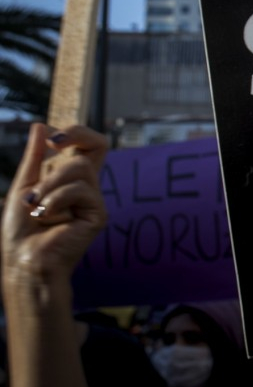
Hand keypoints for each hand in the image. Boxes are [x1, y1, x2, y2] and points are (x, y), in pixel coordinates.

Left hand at [2, 124, 107, 290]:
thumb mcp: (24, 185)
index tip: (53, 138)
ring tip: (35, 204)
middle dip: (71, 138)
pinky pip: (81, 190)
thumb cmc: (21, 231)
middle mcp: (86, 187)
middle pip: (97, 145)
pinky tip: (45, 216)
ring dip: (50, 183)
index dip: (78, 132)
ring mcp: (93, 200)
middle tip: (52, 144)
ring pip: (80, 167)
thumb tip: (42, 127)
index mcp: (71, 180)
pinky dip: (56, 200)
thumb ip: (35, 157)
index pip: (90, 146)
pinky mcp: (97, 214)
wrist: (23, 259)